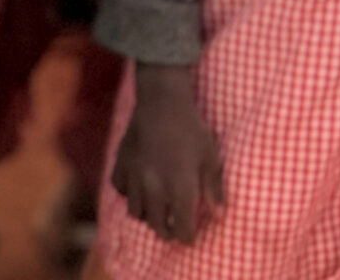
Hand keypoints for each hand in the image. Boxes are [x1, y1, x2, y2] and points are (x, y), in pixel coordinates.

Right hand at [113, 63, 224, 244]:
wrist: (161, 101)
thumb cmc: (191, 129)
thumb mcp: (210, 158)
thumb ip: (214, 189)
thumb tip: (219, 216)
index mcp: (180, 190)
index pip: (183, 231)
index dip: (189, 237)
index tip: (191, 235)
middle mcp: (155, 189)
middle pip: (158, 228)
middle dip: (169, 231)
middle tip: (175, 226)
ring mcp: (135, 178)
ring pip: (136, 213)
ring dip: (148, 214)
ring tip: (157, 206)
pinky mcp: (120, 164)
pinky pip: (120, 190)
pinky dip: (129, 192)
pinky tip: (139, 184)